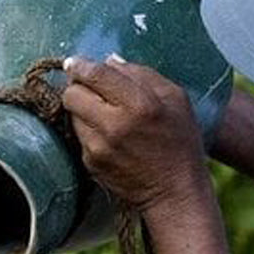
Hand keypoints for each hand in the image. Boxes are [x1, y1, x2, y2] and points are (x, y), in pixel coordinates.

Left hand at [62, 54, 208, 212]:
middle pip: (72, 93)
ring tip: (103, 115)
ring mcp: (99, 146)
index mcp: (140, 104)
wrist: (175, 192)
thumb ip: (143, 74)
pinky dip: (89, 131)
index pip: (95, 74)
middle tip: (89, 89)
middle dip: (77, 87)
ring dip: (82, 110)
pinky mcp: (91, 163)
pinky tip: (109, 137)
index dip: (80, 65)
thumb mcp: (176, 99)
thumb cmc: (181, 143)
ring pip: (72, 115)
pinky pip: (79, 137)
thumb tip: (110, 61)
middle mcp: (115, 124)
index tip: (75, 63)